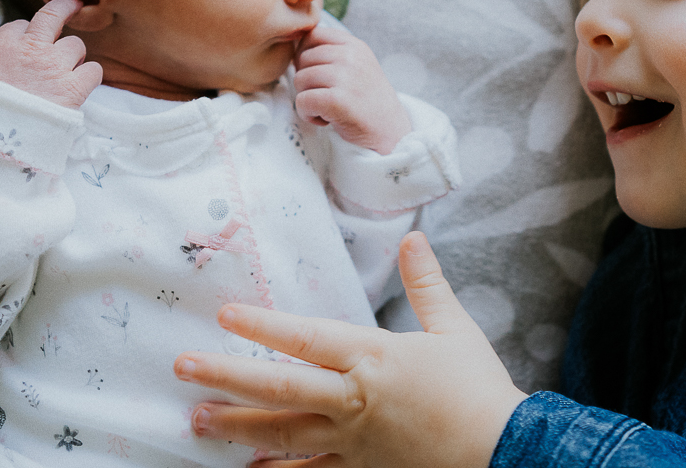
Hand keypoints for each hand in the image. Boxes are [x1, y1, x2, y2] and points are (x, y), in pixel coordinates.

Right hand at [0, 0, 101, 108]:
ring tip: (62, 76)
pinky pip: (94, 70)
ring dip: (72, 58)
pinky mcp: (74, 87)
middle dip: (64, 8)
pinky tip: (79, 87)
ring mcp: (54, 66)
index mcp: (2, 47)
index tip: (29, 40)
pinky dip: (89, 77)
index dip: (25, 34)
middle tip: (73, 6)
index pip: (18, 26)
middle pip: (53, 15)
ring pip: (76, 45)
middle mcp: (31, 49)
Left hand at [174, 233, 527, 467]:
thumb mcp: (455, 328)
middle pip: (279, 387)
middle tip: (183, 367)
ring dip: (236, 425)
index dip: (263, 324)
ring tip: (197, 419)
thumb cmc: (478, 389)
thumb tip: (412, 238)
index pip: (307, 338)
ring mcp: (353, 441)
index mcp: (374, 358)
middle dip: (226, 375)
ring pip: (283, 433)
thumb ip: (426, 282)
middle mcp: (354, 400)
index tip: (224, 314)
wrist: (502, 452)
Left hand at [292, 27, 411, 153]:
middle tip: (326, 96)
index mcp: (355, 45)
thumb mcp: (358, 65)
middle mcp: (351, 57)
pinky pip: (302, 100)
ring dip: (307, 98)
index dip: (305, 54)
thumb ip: (333, 51)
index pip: (313, 34)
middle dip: (307, 80)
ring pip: (300, 79)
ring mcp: (345, 77)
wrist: (389, 131)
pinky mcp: (337, 101)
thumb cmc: (367, 99)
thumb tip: (296, 45)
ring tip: (327, 108)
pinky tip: (325, 119)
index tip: (317, 74)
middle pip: (303, 58)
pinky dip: (308, 114)